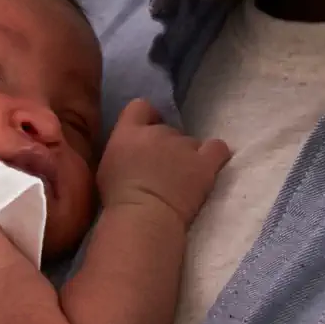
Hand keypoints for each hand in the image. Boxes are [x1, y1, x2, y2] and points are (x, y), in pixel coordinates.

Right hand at [96, 99, 230, 224]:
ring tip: (181, 180)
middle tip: (161, 172)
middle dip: (165, 147)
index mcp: (130, 132)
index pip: (140, 107)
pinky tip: (207, 167)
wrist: (143, 216)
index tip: (145, 136)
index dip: (146, 118)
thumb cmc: (117, 199)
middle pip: (167, 130)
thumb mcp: (106, 165)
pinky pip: (218, 149)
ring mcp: (184, 146)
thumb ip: (121, 149)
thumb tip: (133, 150)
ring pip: (190, 143)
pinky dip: (214, 155)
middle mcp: (159, 132)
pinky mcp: (205, 164)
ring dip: (186, 156)